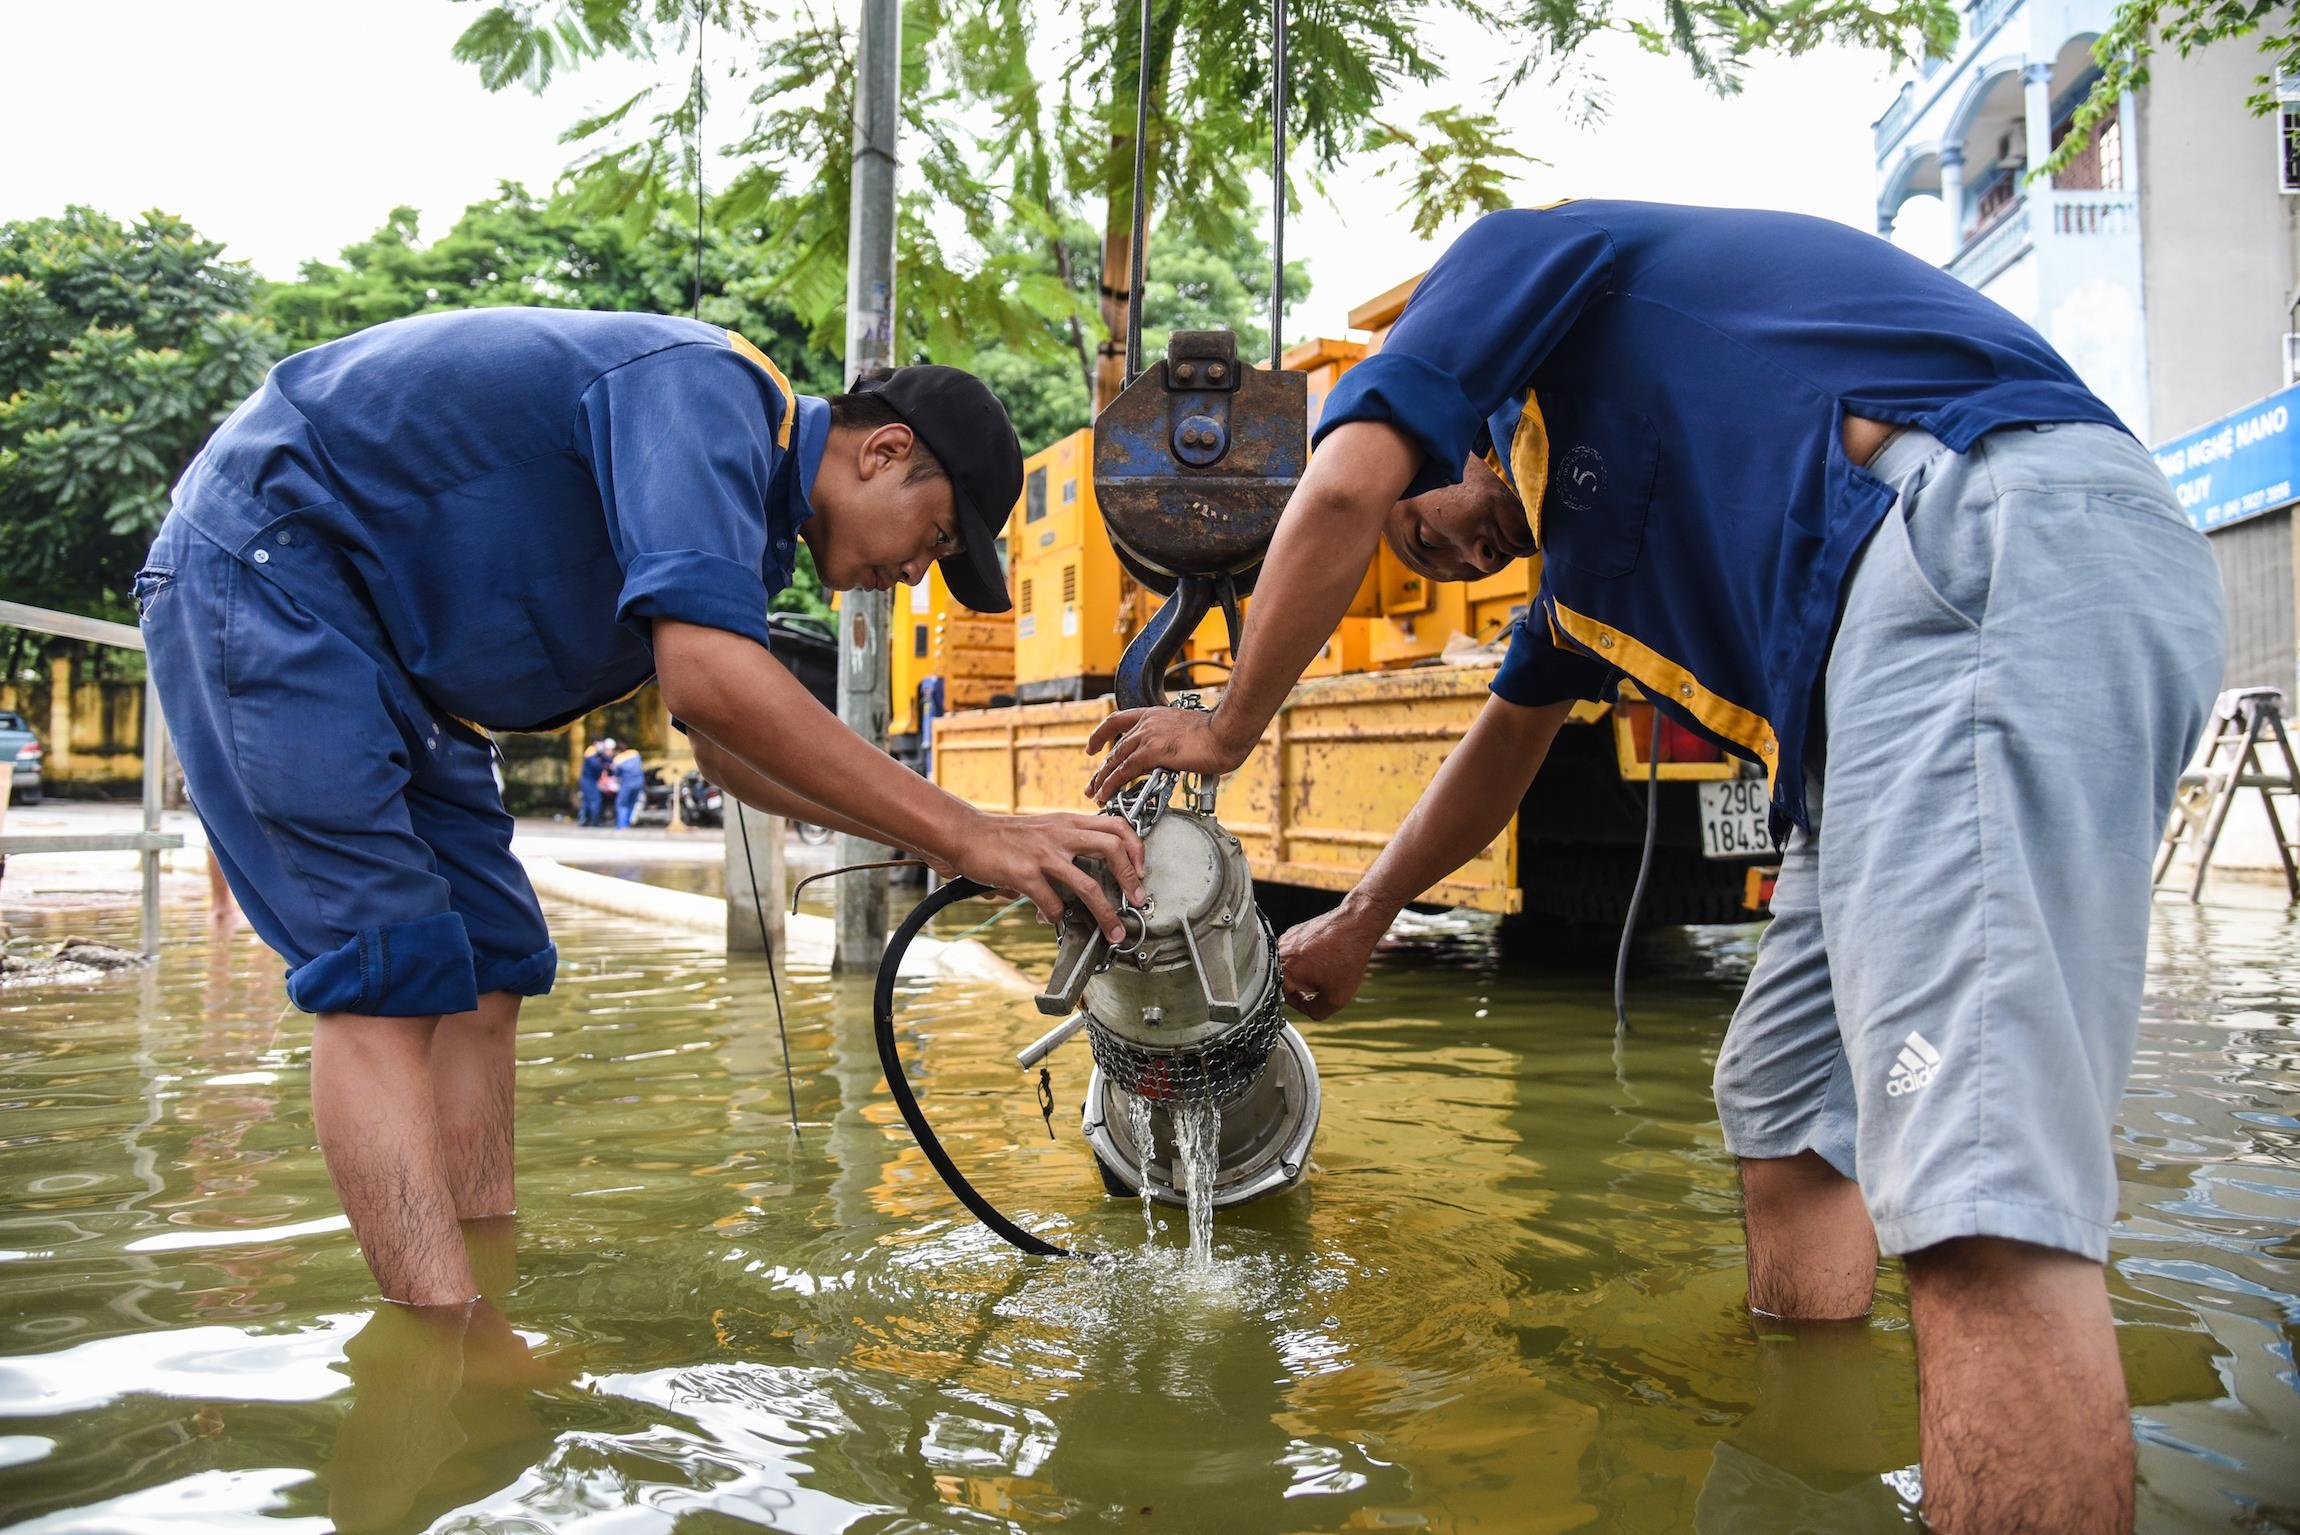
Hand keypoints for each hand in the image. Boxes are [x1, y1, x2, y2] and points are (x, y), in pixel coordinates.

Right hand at [948, 811, 1146, 941]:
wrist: (967, 834)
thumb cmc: (1006, 836)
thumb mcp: (1045, 828)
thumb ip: (1069, 844)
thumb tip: (1092, 874)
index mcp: (1069, 822)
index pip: (1117, 826)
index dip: (1136, 847)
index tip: (1142, 870)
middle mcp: (1061, 835)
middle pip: (1112, 849)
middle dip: (1132, 878)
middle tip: (1138, 900)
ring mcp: (1044, 854)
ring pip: (1088, 885)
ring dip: (1106, 913)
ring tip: (1114, 930)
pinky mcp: (1024, 874)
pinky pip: (1052, 902)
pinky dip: (1056, 916)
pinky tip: (1052, 918)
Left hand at [1085, 706, 1251, 802]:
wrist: (1226, 731)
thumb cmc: (1218, 733)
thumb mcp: (1188, 731)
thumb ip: (1175, 741)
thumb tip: (1176, 756)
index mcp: (1154, 714)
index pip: (1117, 720)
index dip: (1101, 734)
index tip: (1093, 747)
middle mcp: (1147, 723)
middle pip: (1114, 747)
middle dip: (1101, 768)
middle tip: (1092, 784)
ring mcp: (1147, 736)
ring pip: (1115, 760)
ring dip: (1102, 780)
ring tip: (1095, 795)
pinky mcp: (1152, 752)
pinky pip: (1124, 771)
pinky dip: (1112, 785)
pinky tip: (1106, 796)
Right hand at [1277, 901, 1389, 1020]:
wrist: (1356, 925)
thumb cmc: (1346, 957)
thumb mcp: (1336, 998)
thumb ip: (1316, 1012)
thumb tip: (1308, 1010)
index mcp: (1284, 972)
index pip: (1282, 998)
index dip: (1301, 1004)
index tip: (1315, 1000)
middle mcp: (1279, 954)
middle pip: (1284, 982)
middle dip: (1304, 987)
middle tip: (1323, 984)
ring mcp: (1285, 940)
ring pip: (1290, 967)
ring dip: (1306, 972)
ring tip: (1326, 968)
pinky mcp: (1294, 932)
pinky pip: (1295, 953)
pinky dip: (1308, 959)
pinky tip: (1325, 956)